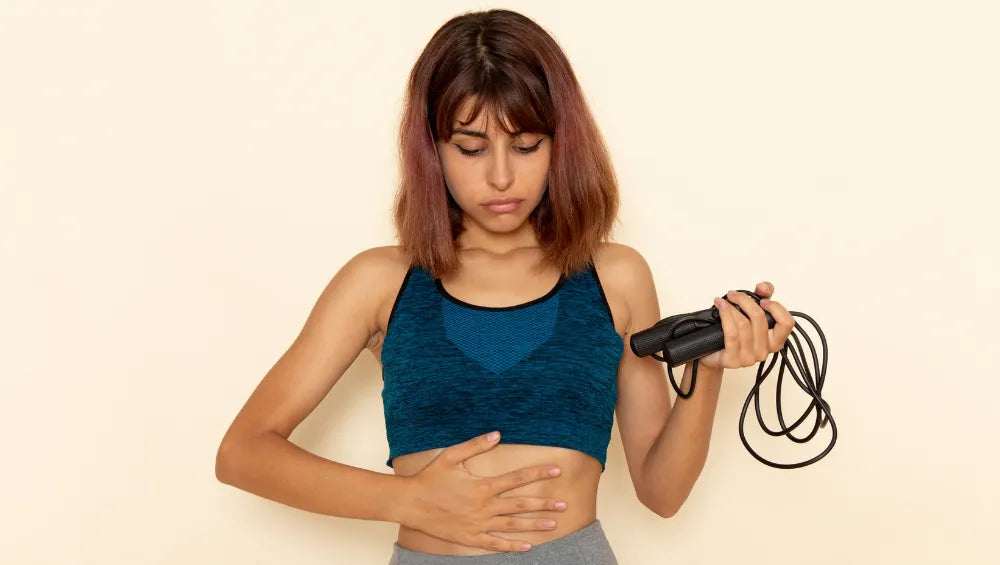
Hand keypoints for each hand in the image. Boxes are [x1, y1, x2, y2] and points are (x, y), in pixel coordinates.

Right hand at [397, 431, 566, 552]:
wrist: (411, 503)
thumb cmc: (430, 478)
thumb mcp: (451, 456)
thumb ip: (475, 445)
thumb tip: (497, 434)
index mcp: (483, 486)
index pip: (517, 478)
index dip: (538, 473)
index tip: (557, 470)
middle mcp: (484, 506)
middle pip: (520, 504)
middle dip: (544, 503)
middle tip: (563, 504)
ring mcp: (478, 524)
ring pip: (512, 525)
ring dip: (534, 524)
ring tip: (554, 524)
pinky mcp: (470, 537)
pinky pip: (495, 544)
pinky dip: (511, 546)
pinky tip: (527, 547)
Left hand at [699, 281, 794, 370]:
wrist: (714, 354)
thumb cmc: (735, 333)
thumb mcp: (751, 313)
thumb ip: (763, 296)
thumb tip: (763, 287)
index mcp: (774, 341)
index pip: (787, 323)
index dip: (776, 308)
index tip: (762, 300)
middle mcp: (764, 351)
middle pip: (759, 318)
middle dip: (744, 300)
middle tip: (733, 294)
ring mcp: (749, 357)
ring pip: (743, 324)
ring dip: (730, 307)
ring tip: (722, 301)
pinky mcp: (733, 359)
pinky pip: (731, 334)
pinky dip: (725, 316)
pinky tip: (720, 307)